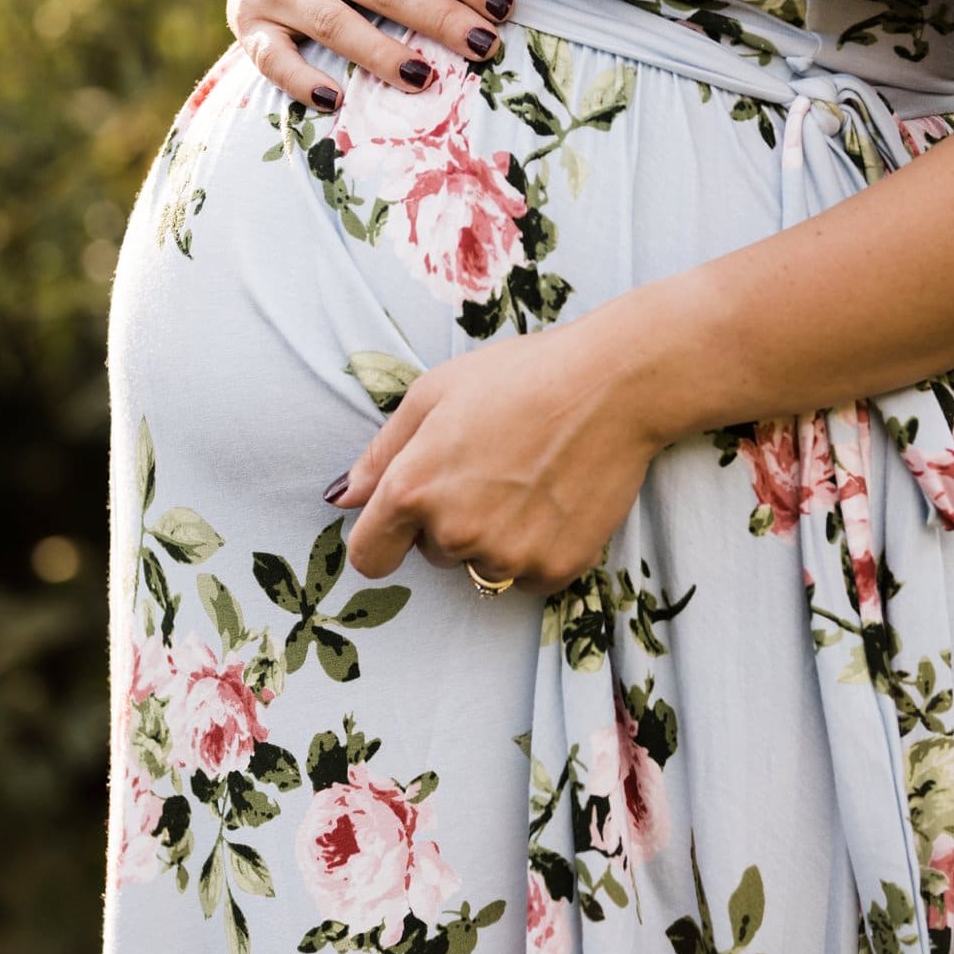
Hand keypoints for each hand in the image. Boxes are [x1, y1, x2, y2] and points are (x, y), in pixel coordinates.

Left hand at [322, 313, 663, 592]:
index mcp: (412, 488)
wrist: (611, 385)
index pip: (369, 557)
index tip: (404, 522)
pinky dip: (537, 549)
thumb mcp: (432, 394)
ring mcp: (507, 556)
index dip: (383, 538)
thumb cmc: (519, 376)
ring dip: (494, 538)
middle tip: (490, 468)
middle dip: (448, 521)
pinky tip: (555, 500)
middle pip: (431, 554)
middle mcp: (454, 532)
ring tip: (527, 480)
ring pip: (480, 566)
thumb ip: (380, 454)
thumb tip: (342, 498)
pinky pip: (528, 577)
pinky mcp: (556, 569)